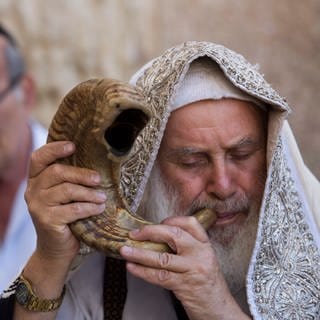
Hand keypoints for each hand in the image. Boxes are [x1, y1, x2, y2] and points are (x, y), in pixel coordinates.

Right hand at [25, 141, 105, 263]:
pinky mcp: (46, 220)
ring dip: (89, 193)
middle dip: (81, 174)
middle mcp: (33, 190)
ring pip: (67, 190)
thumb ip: (71, 180)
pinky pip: (73, 209)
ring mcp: (37, 205)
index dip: (54, 149)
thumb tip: (96, 165)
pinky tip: (99, 208)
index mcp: (37, 180)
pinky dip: (90, 207)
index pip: (39, 158)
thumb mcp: (66, 195)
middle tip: (98, 180)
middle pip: (57, 172)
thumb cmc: (66, 217)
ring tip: (103, 197)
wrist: (56, 248)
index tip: (72, 146)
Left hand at [120, 216, 247, 319]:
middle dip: (151, 232)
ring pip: (162, 258)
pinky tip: (132, 267)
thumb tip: (158, 239)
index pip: (191, 223)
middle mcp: (200, 254)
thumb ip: (187, 248)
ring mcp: (193, 270)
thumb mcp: (203, 260)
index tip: (159, 222)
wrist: (219, 310)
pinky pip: (159, 276)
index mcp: (205, 246)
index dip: (173, 220)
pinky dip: (142, 271)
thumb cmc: (208, 284)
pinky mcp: (184, 286)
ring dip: (140, 254)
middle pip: (174, 235)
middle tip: (135, 233)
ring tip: (125, 251)